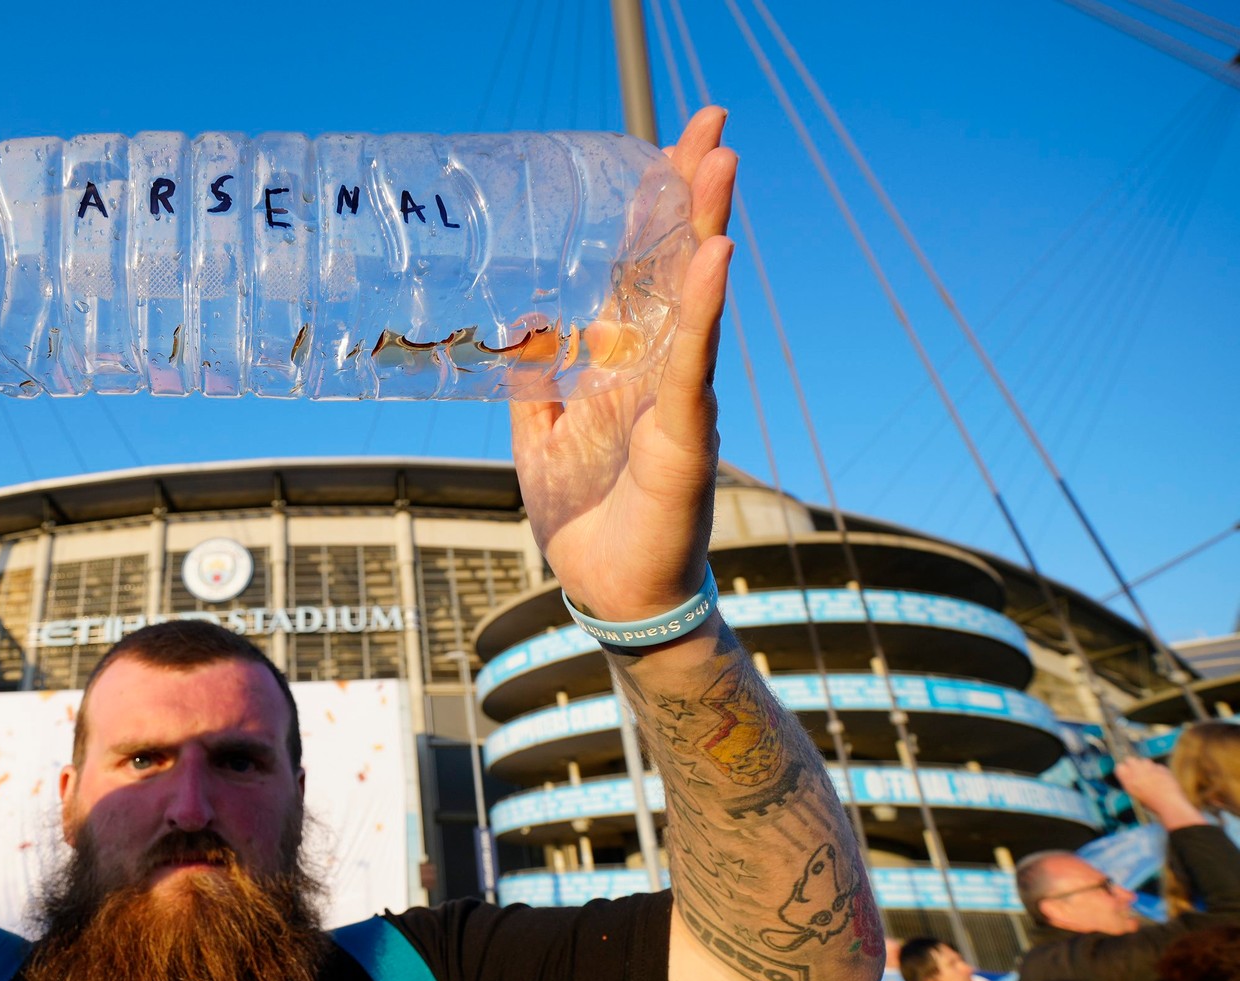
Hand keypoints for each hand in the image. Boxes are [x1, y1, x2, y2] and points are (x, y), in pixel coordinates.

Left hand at [510, 108, 736, 622]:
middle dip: (693, 194)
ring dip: (706, 228)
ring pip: (696, 298)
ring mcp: (678, 397)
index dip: (654, 210)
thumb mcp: (538, 439)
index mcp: (623, 363)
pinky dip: (702, 310)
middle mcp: (658, 368)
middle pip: (678, 264)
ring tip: (719, 163)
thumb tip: (523, 327)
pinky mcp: (685, 434)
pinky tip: (714, 258)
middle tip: (712, 124)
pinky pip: (694, 362)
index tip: (667, 145)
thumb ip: (533, 383)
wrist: (612, 595)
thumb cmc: (586, 521)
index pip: (641, 270)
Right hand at [1116, 756, 1205, 828]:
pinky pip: (1156, 766)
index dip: (1123, 770)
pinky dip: (1157, 770)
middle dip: (1132, 764)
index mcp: (1128, 779)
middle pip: (1130, 760)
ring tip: (1150, 776)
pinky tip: (1160, 779)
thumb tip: (1129, 775)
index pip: (1119, 767)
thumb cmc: (1151, 803)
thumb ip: (1130, 782)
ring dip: (1145, 766)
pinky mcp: (1162, 767)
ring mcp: (1150, 767)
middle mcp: (1137, 771)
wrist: (1169, 802)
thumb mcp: (1135, 794)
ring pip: (1144, 761)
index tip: (1125, 773)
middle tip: (1137, 772)